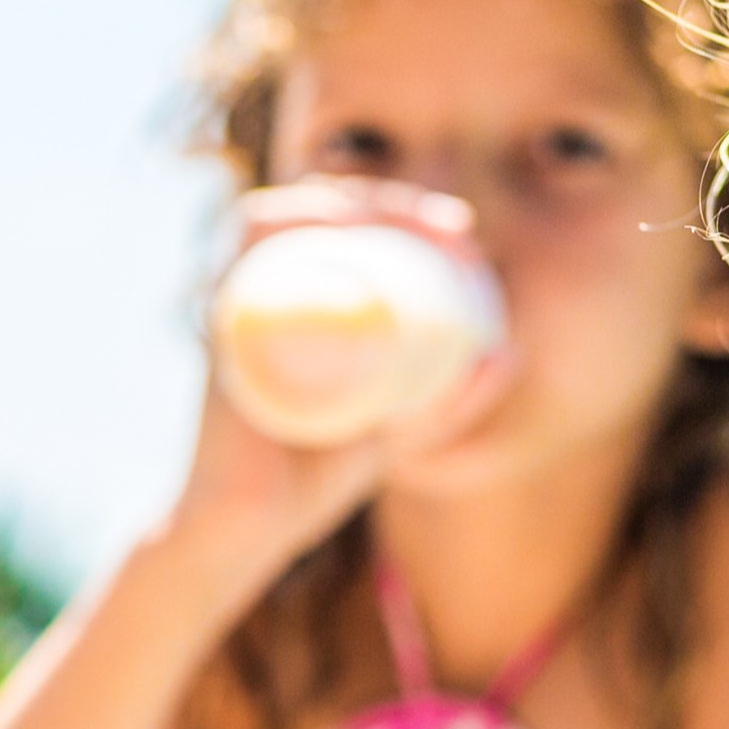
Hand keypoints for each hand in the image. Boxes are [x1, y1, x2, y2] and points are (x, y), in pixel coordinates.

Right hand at [163, 182, 518, 586]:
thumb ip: (447, 400)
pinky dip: (295, 215)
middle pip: (323, 211)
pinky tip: (350, 225)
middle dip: (392, 201)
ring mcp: (237, 300)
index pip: (352, 232)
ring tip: (412, 223)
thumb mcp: (400, 433)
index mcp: (303, 309)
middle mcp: (263, 295)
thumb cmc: (316, 481)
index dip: (408, 215)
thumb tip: (508, 353)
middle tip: (451, 228)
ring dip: (349, 200)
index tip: (462, 233)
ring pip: (285, 213)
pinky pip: (248, 241)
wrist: (249, 528)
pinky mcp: (219, 314)